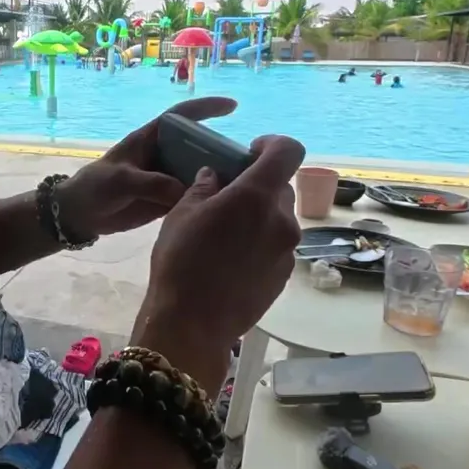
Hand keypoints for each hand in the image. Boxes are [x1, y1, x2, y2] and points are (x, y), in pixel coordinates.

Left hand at [55, 97, 236, 237]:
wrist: (80, 215)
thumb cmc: (95, 187)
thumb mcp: (120, 180)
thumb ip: (151, 183)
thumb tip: (184, 192)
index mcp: (150, 139)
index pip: (182, 116)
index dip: (206, 108)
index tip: (232, 105)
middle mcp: (163, 154)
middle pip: (199, 146)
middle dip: (222, 149)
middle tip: (248, 160)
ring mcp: (166, 177)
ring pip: (198, 172)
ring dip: (218, 176)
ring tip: (244, 184)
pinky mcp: (166, 199)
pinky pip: (192, 196)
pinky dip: (207, 199)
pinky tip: (226, 205)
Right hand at [130, 136, 305, 386]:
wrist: (192, 324)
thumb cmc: (181, 262)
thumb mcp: (182, 214)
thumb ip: (204, 188)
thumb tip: (215, 177)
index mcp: (256, 196)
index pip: (288, 151)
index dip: (272, 144)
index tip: (249, 153)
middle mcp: (282, 220)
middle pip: (282, 187)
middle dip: (258, 186)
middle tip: (227, 198)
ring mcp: (287, 251)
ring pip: (279, 219)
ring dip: (259, 217)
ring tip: (226, 234)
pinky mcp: (284, 276)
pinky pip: (276, 246)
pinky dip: (260, 243)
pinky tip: (232, 261)